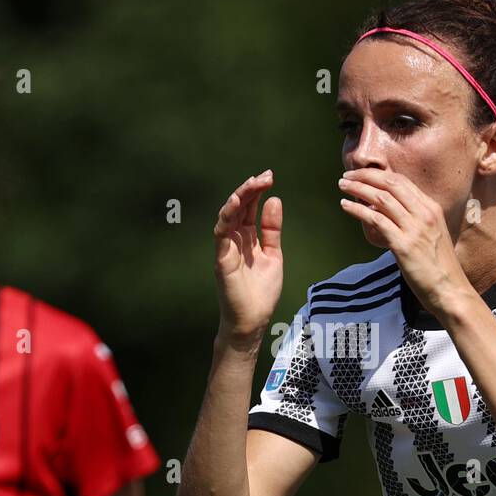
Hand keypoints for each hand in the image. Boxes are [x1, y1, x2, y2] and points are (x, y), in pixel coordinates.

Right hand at [213, 170, 282, 346]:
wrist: (253, 320)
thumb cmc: (261, 291)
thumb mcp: (273, 255)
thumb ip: (272, 229)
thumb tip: (274, 200)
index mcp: (247, 238)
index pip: (249, 208)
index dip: (257, 191)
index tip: (270, 177)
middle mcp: (234, 239)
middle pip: (239, 207)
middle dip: (251, 189)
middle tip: (265, 175)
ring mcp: (227, 248)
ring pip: (228, 215)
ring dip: (239, 197)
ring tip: (252, 183)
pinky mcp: (222, 259)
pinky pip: (221, 233)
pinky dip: (226, 216)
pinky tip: (235, 202)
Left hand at [338, 169, 473, 318]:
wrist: (450, 290)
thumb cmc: (439, 267)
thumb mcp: (431, 235)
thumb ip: (413, 221)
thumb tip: (384, 211)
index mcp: (432, 208)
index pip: (402, 181)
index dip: (379, 174)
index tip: (362, 174)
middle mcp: (424, 214)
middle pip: (390, 184)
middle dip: (365, 175)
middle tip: (347, 175)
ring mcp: (414, 229)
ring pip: (381, 198)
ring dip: (358, 188)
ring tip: (343, 186)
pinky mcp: (403, 245)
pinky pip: (376, 219)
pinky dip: (358, 209)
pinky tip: (346, 206)